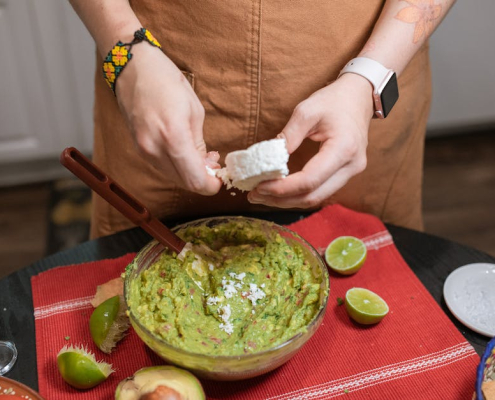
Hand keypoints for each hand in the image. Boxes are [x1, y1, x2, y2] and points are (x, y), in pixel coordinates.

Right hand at [115, 44, 221, 194]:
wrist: (132, 66)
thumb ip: (200, 144)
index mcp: (173, 137)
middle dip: (202, 179)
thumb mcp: (194, 111)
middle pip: (184, 183)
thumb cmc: (166, 81)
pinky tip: (184, 151)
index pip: (194, 180)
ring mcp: (143, 150)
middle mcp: (154, 149)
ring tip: (200, 154)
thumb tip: (206, 165)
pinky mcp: (138, 148)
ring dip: (189, 172)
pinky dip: (176, 165)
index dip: (210, 186)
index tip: (219, 179)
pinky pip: (162, 167)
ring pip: (173, 177)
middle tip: (213, 163)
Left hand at [248, 73, 374, 207]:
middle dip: (281, 199)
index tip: (259, 186)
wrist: (358, 98)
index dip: (282, 188)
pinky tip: (279, 191)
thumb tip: (269, 160)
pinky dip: (297, 194)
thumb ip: (288, 135)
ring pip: (316, 198)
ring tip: (262, 195)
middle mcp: (351, 166)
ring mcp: (350, 173)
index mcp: (344, 148)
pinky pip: (319, 191)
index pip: (309, 179)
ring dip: (288, 200)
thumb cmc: (333, 101)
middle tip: (255, 195)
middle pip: (313, 196)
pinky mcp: (344, 174)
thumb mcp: (307, 110)